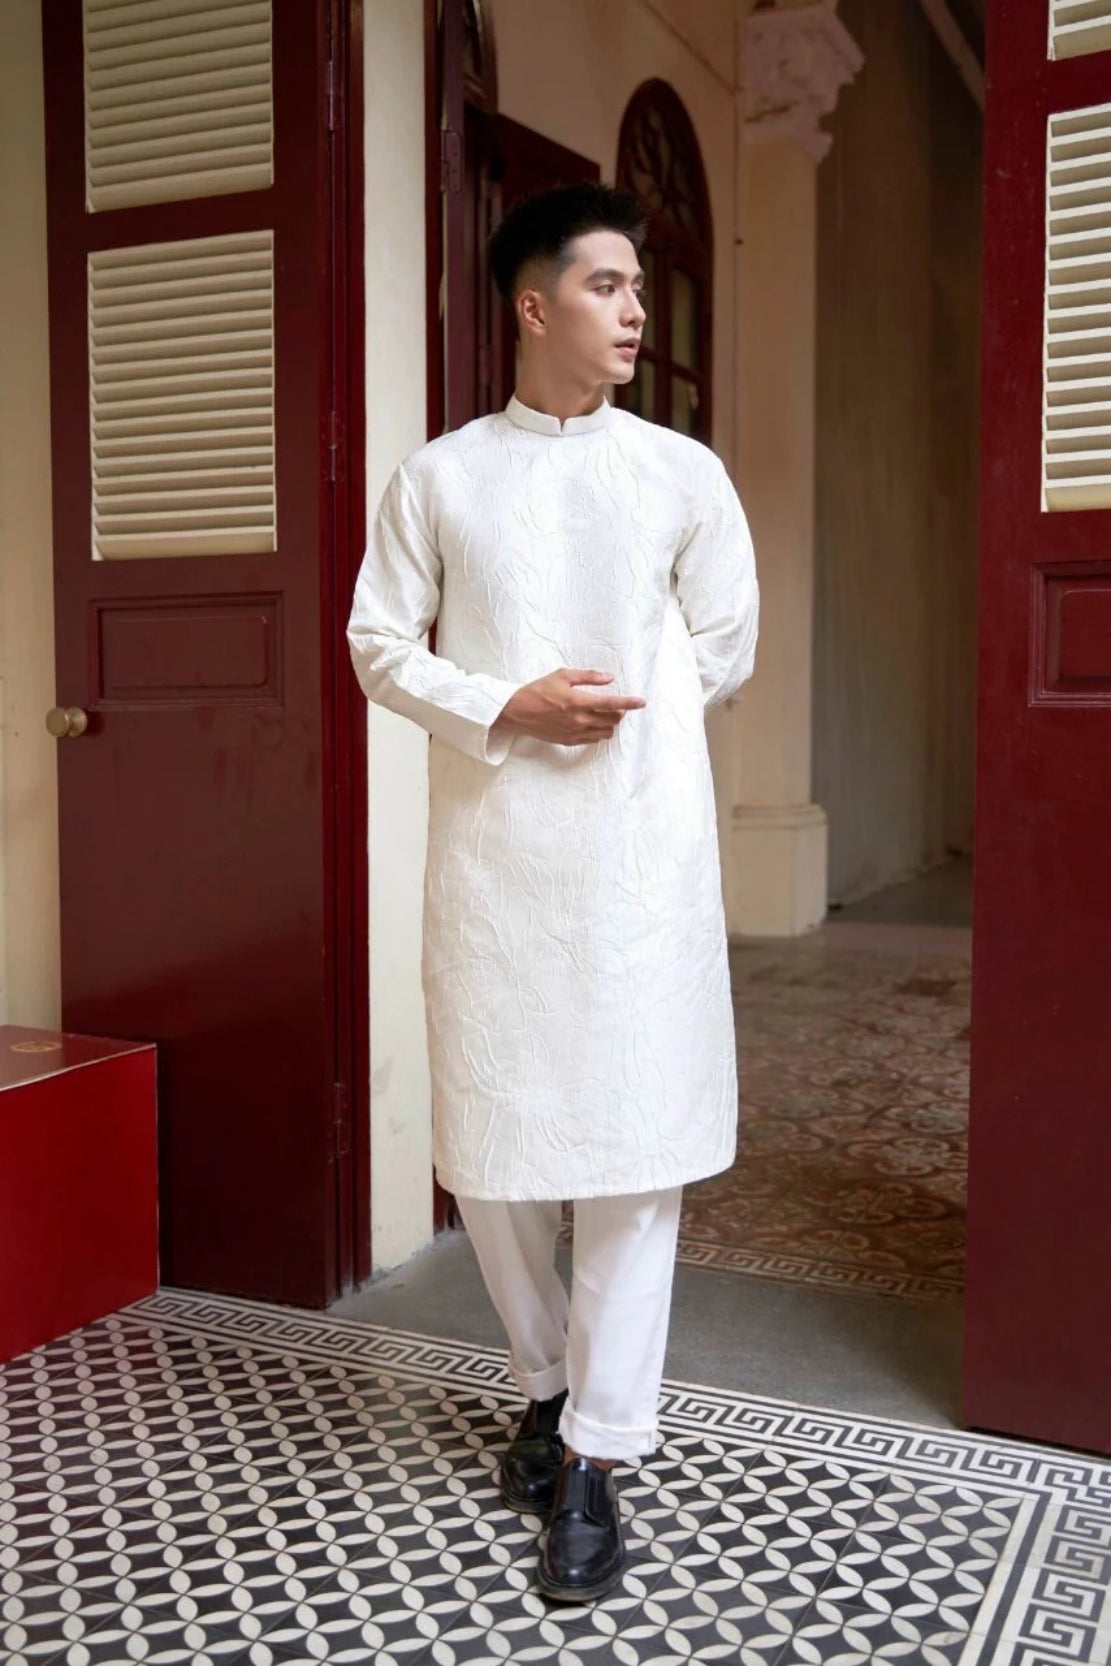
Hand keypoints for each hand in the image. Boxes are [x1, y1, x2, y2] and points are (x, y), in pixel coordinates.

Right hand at [492, 668, 645, 745]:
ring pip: (605, 732)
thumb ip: (588, 676)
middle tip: (616, 705)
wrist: (517, 712)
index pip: (612, 704)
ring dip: (610, 723)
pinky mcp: (569, 741)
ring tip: (603, 714)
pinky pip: (593, 740)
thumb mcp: (563, 675)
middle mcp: (579, 720)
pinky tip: (593, 724)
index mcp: (579, 701)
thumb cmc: (539, 690)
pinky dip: (599, 732)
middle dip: (619, 712)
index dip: (629, 703)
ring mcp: (575, 733)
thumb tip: (609, 678)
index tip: (642, 702)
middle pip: (612, 720)